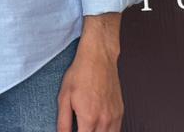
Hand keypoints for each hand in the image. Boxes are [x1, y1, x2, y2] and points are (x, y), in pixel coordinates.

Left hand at [57, 14, 123, 131]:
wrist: (99, 58)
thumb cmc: (80, 74)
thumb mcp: (64, 97)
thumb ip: (63, 121)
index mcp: (89, 118)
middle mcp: (105, 120)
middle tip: (79, 129)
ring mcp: (115, 116)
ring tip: (87, 128)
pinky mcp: (120, 112)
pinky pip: (117, 130)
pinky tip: (98, 128)